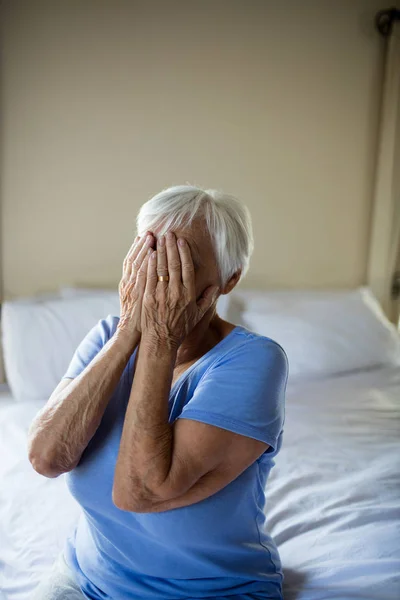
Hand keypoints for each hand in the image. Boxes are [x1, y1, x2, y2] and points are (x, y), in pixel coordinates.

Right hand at [117, 232, 153, 335]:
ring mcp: (133, 288)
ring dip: (144, 250)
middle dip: (142, 245)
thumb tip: (149, 269)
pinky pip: (143, 277)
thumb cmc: (137, 315)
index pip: (133, 260)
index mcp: (128, 282)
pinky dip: (146, 265)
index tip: (144, 236)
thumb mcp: (136, 296)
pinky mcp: (140, 295)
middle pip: (135, 259)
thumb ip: (141, 282)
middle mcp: (129, 282)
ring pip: (138, 265)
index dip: (138, 248)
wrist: (131, 331)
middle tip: (149, 232)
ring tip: (152, 237)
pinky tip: (152, 255)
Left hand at [141, 232, 218, 348]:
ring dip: (160, 251)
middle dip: (171, 246)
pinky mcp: (147, 298)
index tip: (182, 241)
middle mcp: (174, 293)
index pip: (187, 268)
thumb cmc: (180, 328)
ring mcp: (159, 295)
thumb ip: (207, 299)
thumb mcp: (197, 315)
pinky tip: (150, 253)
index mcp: (187, 294)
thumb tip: (216, 287)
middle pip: (173, 264)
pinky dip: (149, 264)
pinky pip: (148, 277)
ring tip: (159, 238)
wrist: (161, 342)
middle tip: (169, 233)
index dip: (184, 252)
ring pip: (160, 268)